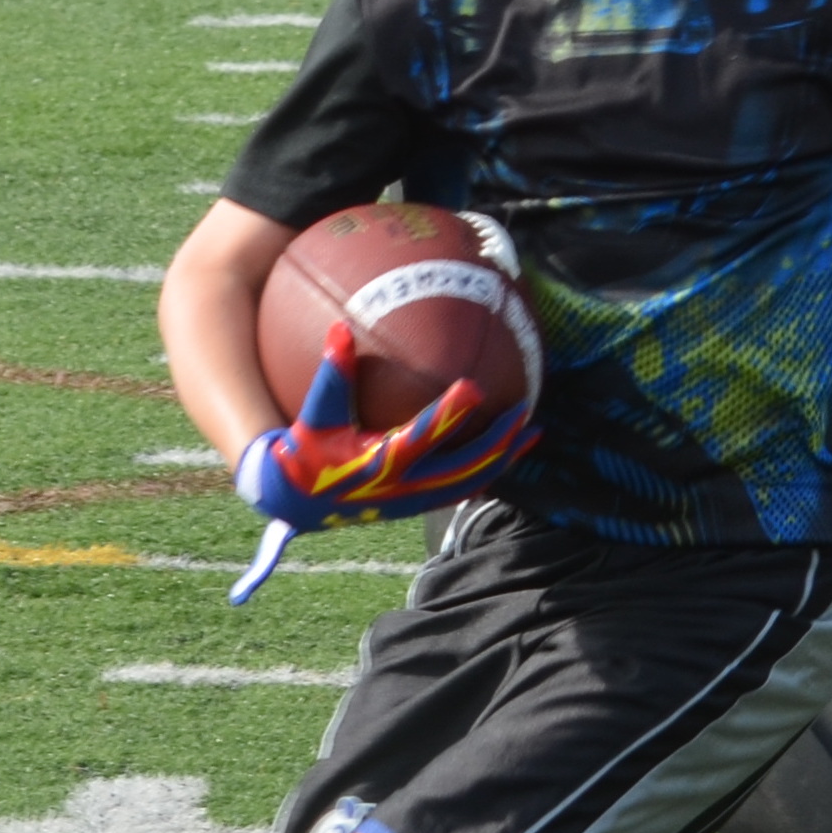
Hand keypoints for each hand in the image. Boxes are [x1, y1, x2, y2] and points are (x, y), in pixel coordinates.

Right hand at [241, 319, 537, 528]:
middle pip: (465, 468)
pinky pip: (463, 489)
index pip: (421, 436)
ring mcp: (415, 500)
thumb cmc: (306, 454)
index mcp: (380, 463)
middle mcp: (404, 487)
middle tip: (524, 412)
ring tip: (533, 433)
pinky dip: (488, 470)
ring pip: (471, 482)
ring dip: (503, 458)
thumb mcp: (315, 416)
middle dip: (498, 442)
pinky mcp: (418, 505)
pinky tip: (507, 451)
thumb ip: (332, 375)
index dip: (449, 414)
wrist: (299, 504)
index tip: (475, 386)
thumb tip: (341, 327)